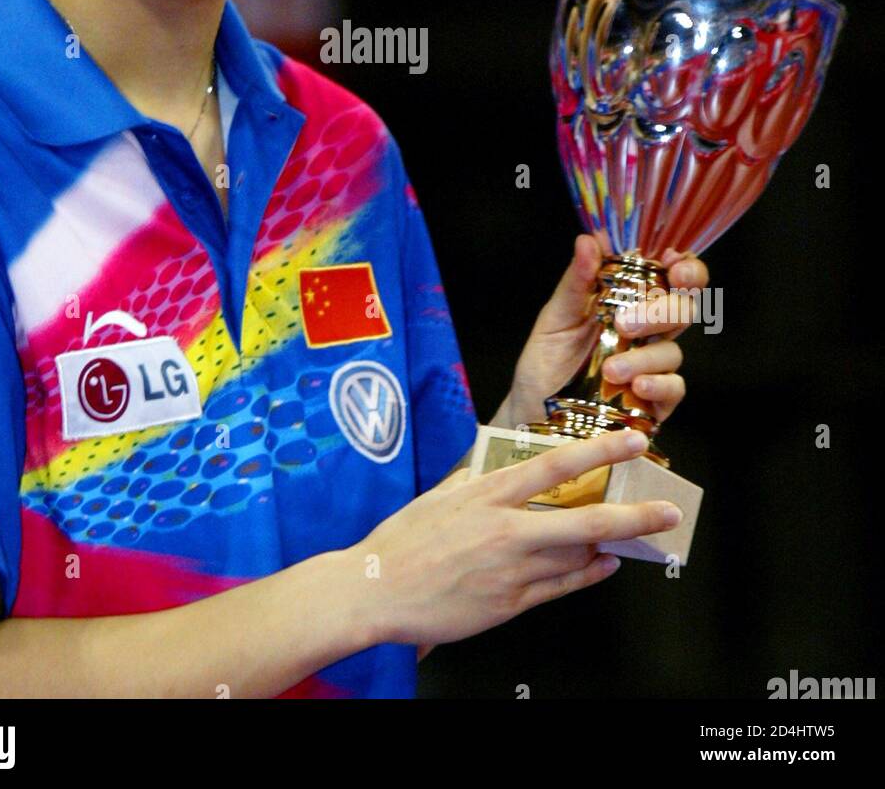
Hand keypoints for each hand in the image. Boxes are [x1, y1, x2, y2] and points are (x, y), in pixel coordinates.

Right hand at [359, 428, 683, 648]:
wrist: (376, 590)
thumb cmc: (403, 541)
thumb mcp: (439, 496)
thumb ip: (472, 481)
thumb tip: (492, 467)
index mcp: (488, 494)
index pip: (556, 465)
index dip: (600, 450)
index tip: (631, 441)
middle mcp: (506, 529)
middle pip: (584, 519)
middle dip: (633, 513)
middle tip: (667, 508)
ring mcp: (512, 569)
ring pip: (578, 555)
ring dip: (612, 544)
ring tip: (639, 534)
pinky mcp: (510, 602)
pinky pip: (561, 588)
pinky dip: (588, 576)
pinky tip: (604, 565)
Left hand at [508, 235, 707, 427]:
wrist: (532, 408)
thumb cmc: (546, 359)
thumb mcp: (556, 317)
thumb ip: (577, 281)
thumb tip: (589, 240)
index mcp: (628, 301)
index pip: (670, 277)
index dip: (684, 267)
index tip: (673, 265)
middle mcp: (647, 330)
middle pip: (683, 309)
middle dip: (664, 310)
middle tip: (626, 323)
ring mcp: (652, 365)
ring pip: (673, 351)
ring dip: (645, 357)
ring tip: (610, 368)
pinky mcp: (654, 400)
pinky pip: (674, 388)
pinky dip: (659, 385)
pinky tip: (636, 386)